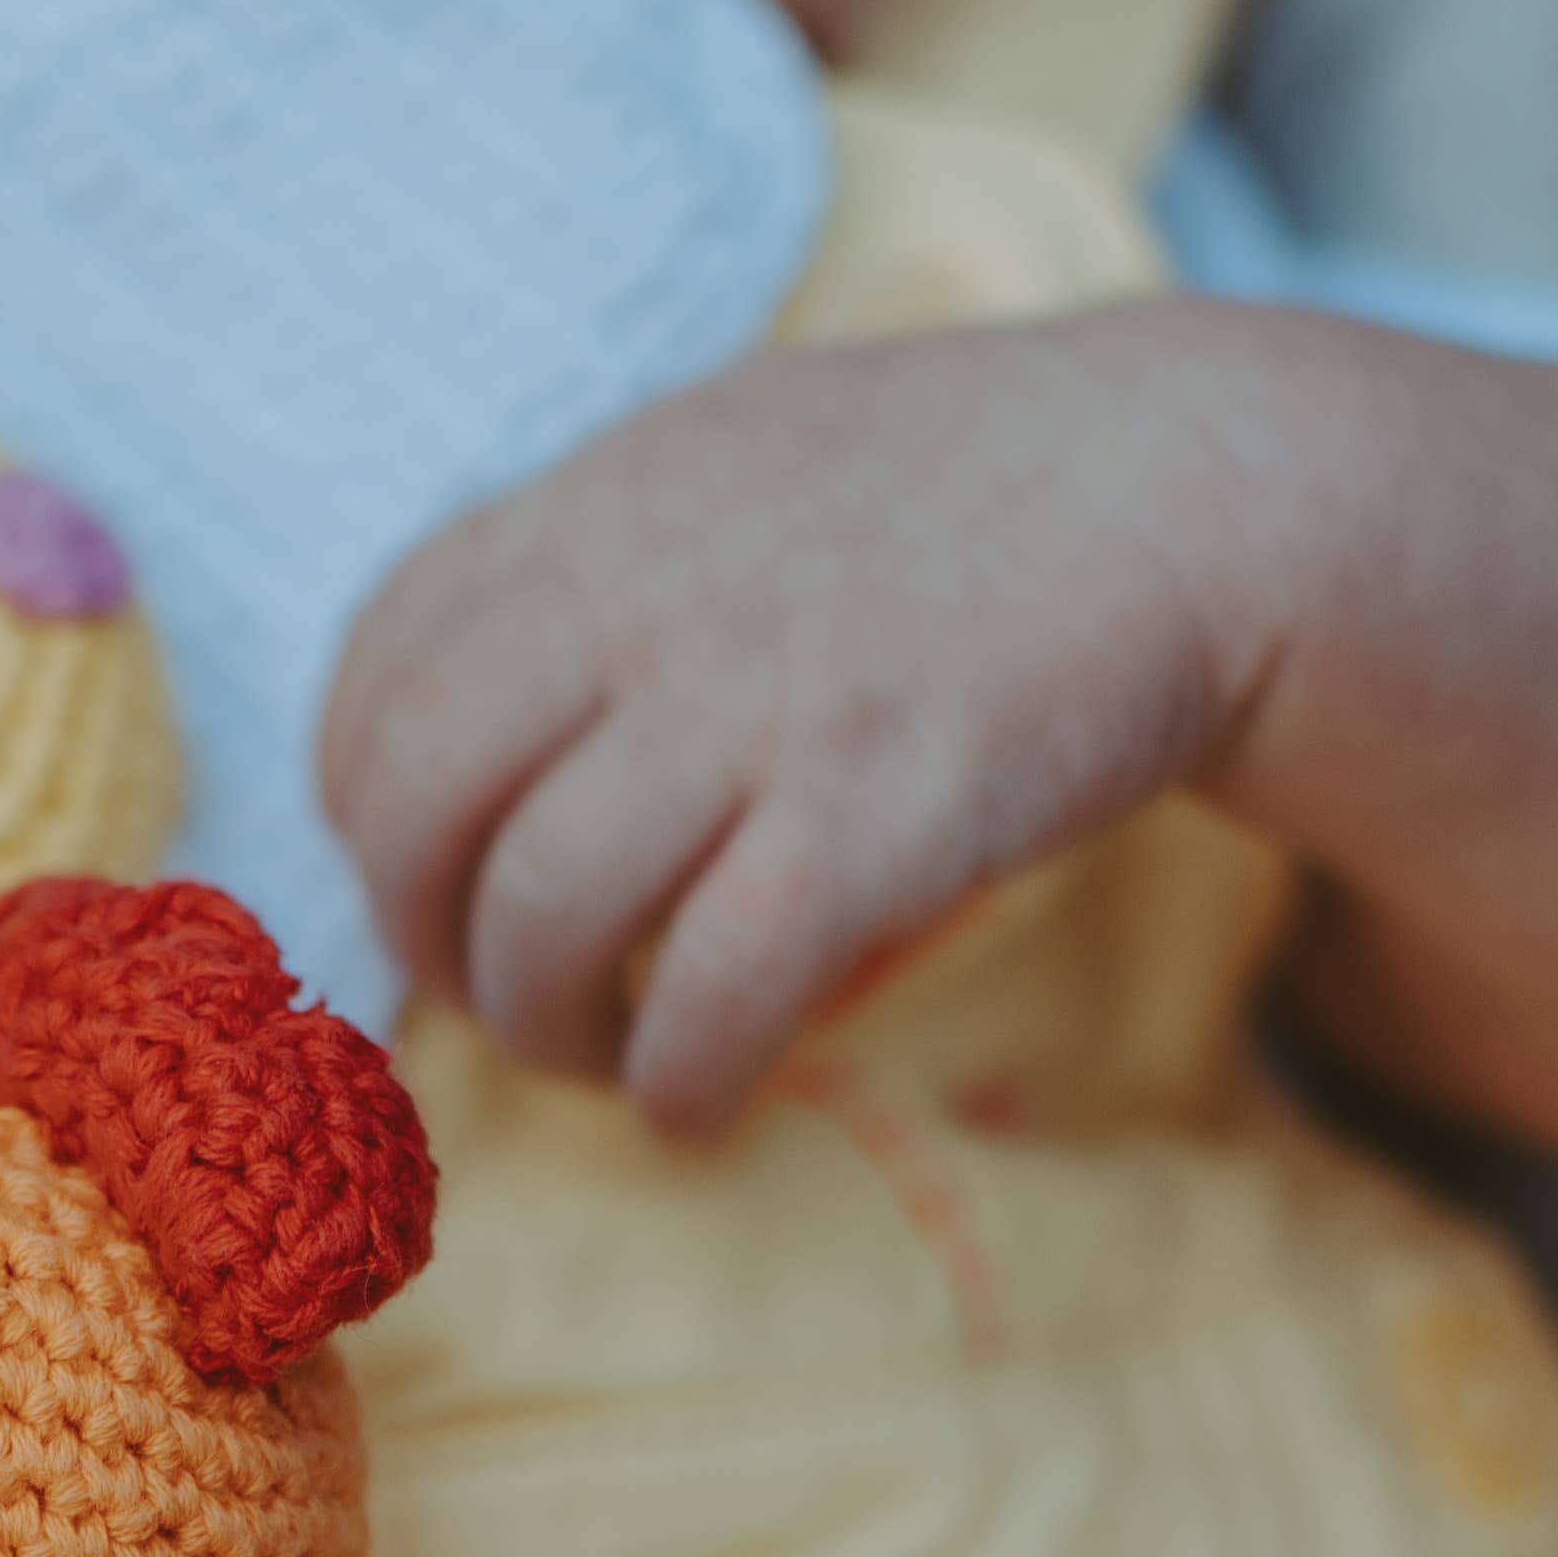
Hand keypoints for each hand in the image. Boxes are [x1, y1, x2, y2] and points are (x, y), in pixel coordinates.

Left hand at [322, 324, 1269, 1136]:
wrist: (1188, 487)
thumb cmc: (952, 494)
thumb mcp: (730, 458)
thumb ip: (586, 564)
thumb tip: (449, 713)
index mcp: (595, 506)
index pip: (379, 673)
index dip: (370, 807)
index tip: (432, 876)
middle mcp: (644, 596)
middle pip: (416, 807)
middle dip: (426, 935)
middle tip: (496, 988)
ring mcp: (754, 706)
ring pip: (538, 917)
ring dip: (543, 1028)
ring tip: (601, 1052)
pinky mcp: (871, 819)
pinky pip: (707, 997)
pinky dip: (675, 1080)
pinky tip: (697, 1098)